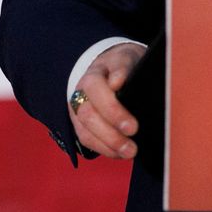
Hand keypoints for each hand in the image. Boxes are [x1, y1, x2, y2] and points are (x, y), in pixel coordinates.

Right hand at [70, 43, 145, 159]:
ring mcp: (78, 111)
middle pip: (88, 114)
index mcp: (93, 74)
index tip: (132, 123)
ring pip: (86, 131)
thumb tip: (117, 81)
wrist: (109, 70)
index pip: (96, 88)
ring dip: (108, 144)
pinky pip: (87, 141)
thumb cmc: (122, 65)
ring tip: (130, 151)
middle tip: (133, 135)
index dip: (112, 107)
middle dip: (111, 130)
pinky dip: (105, 150)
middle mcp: (80, 93)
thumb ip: (124, 67)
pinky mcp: (80, 125)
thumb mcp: (127, 58)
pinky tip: (120, 153)